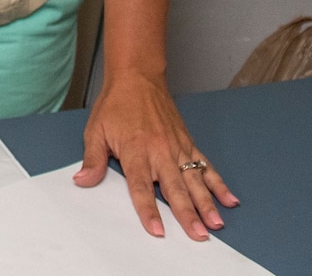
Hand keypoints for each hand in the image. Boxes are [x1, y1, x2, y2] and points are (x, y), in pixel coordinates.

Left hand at [74, 73, 238, 238]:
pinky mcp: (188, 143)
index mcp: (135, 150)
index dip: (149, 210)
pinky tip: (229, 199)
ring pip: (195, 180)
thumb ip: (92, 159)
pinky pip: (205, 166)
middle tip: (197, 235)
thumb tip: (82, 180)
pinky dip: (218, 183)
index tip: (157, 230)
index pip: (141, 187)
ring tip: (215, 223)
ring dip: (206, 203)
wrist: (137, 78)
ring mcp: (177, 148)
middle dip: (187, 214)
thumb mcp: (96, 131)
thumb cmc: (116, 105)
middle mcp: (160, 151)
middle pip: (175, 188)